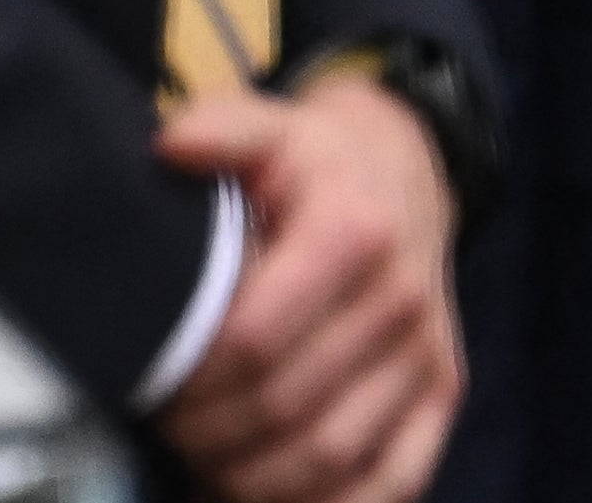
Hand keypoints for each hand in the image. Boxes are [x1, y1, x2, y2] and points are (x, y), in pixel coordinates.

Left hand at [152, 75, 465, 502]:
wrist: (408, 171)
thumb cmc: (319, 160)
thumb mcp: (269, 125)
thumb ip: (220, 131)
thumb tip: (167, 147)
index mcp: (351, 232)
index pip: (255, 337)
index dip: (193, 374)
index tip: (147, 378)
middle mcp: (399, 299)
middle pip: (288, 404)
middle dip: (211, 431)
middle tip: (163, 426)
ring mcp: (426, 354)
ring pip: (335, 454)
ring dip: (259, 478)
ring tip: (203, 464)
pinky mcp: (444, 391)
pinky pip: (397, 477)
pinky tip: (273, 499)